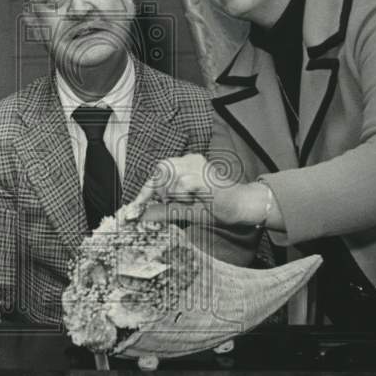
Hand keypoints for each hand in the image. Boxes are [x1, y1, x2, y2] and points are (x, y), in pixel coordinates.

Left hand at [134, 153, 250, 225]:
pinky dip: (183, 195)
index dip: (145, 190)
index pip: (158, 172)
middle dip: (160, 190)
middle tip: (173, 202)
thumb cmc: (216, 207)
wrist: (241, 207)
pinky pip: (182, 184)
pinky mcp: (203, 175)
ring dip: (174, 193)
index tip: (135, 207)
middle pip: (160, 170)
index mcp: (186, 164)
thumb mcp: (184, 210)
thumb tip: (141, 215)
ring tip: (189, 200)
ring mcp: (198, 165)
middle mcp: (191, 160)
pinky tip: (195, 199)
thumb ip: (164, 210)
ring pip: (169, 175)